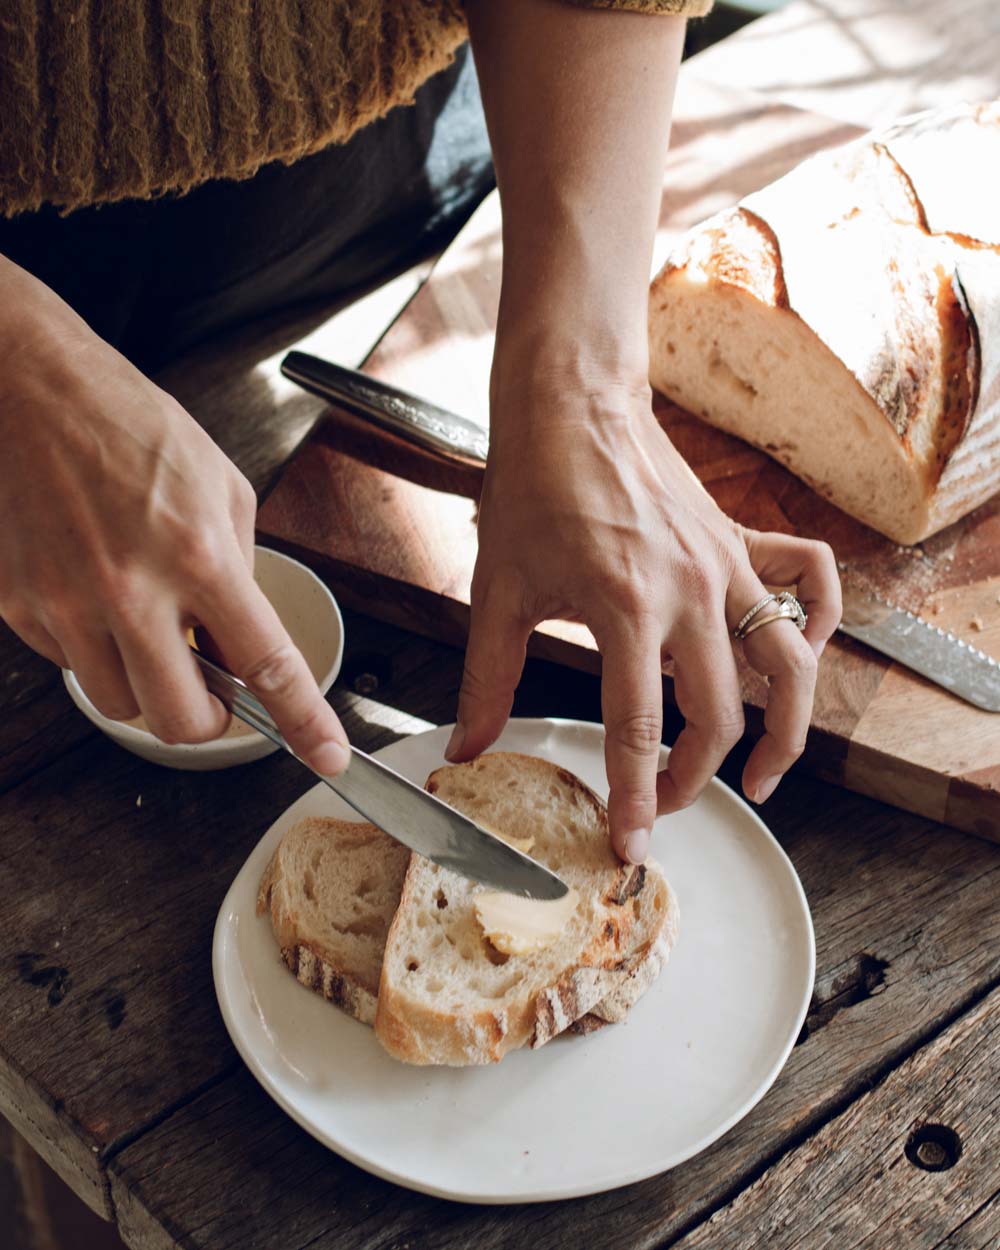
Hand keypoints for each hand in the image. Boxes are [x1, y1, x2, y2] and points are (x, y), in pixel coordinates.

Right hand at [0, 257, 348, 771]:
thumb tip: (238, 635)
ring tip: (151, 630)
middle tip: (214, 690)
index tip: (325, 754)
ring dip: (149, 685)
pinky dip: (96, 650)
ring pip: (121, 705)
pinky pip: (70, 664)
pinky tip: (100, 600)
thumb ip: (239, 568)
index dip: (304, 723)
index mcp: (198, 554)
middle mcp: (131, 590)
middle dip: (207, 719)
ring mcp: (66, 602)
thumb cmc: (132, 426)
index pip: (266, 664)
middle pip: (181, 720)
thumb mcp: (221, 486)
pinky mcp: (18, 604)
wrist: (31, 389)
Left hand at [447, 369, 840, 863]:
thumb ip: (486, 680)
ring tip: (764, 775)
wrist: (570, 404)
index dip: (636, 796)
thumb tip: (467, 748)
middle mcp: (690, 591)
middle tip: (667, 805)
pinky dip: (819, 622)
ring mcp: (726, 564)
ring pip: (791, 662)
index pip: (638, 727)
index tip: (634, 845)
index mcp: (623, 606)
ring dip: (788, 728)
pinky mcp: (741, 540)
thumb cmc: (532, 490)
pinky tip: (794, 656)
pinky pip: (812, 581)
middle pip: (721, 712)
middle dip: (698, 777)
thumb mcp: (498, 591)